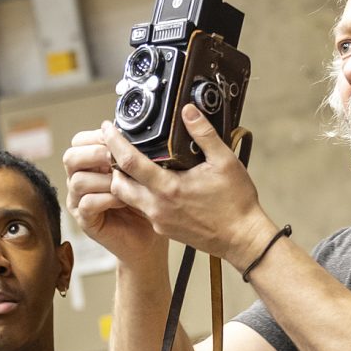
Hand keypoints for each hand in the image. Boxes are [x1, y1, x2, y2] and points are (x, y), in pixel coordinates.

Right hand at [63, 130, 163, 261]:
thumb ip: (131, 153)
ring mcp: (79, 201)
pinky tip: (124, 199)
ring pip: (77, 180)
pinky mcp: (85, 220)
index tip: (117, 139)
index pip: (79, 141)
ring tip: (124, 183)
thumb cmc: (146, 202)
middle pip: (70, 157)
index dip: (96, 137)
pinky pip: (86, 203)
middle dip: (95, 154)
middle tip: (115, 160)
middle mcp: (80, 180)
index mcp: (91, 164)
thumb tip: (134, 131)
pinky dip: (106, 198)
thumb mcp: (140, 172)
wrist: (149, 239)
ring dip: (103, 179)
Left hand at [99, 110, 275, 263]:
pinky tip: (152, 184)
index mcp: (169, 189)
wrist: (242, 239)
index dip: (114, 142)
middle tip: (115, 146)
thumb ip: (204, 134)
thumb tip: (188, 111)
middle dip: (112, 164)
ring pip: (127, 198)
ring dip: (124, 180)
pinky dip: (139, 194)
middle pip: (118, 183)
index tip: (108, 128)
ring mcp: (159, 221)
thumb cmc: (236, 204)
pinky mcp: (164, 229)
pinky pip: (142, 209)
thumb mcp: (225, 162)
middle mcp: (158, 207)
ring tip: (131, 163)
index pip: (129, 162)